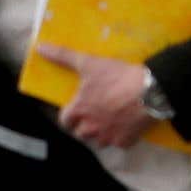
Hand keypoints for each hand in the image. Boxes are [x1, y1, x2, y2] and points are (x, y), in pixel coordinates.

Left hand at [37, 45, 154, 148]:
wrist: (151, 91)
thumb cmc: (117, 77)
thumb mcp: (89, 63)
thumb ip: (63, 56)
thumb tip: (39, 47)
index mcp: (79, 110)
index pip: (65, 121)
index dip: (70, 116)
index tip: (78, 110)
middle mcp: (90, 127)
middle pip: (81, 134)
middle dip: (86, 126)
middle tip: (96, 115)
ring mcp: (108, 136)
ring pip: (99, 142)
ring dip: (102, 134)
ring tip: (111, 122)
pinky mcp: (126, 141)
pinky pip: (119, 144)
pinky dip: (122, 138)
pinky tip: (128, 127)